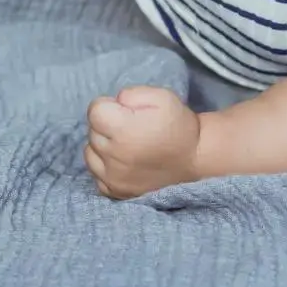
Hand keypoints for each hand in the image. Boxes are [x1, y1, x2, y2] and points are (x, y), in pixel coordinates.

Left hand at [84, 85, 201, 199]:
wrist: (196, 159)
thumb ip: (131, 94)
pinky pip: (97, 175)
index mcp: (122, 130)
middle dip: (108, 125)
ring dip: (103, 146)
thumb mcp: (161, 96)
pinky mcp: (116, 191)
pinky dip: (106, 167)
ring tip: (127, 145)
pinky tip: (124, 162)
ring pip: (90, 153)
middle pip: (93, 131)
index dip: (111, 106)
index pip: (94, 110)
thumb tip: (113, 103)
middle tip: (132, 128)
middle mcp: (114, 155)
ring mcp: (114, 177)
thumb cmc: (178, 126)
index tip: (127, 112)